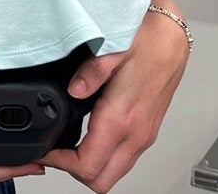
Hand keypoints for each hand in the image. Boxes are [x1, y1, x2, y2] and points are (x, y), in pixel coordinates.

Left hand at [40, 0, 190, 191]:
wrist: (171, 37)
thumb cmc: (146, 41)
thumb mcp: (112, 49)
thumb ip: (91, 73)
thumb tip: (74, 89)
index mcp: (123, 119)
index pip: (88, 166)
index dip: (61, 164)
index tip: (46, 151)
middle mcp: (136, 134)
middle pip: (102, 181)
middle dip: (74, 172)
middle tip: (55, 152)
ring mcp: (143, 135)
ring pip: (114, 173)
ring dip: (90, 167)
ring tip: (68, 146)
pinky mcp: (147, 131)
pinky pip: (123, 159)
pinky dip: (103, 158)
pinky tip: (89, 139)